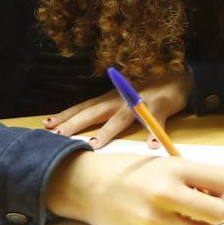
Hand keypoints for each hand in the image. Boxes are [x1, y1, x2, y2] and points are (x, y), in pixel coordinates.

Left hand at [44, 71, 191, 148]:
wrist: (177, 78)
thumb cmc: (145, 93)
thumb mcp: (121, 100)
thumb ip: (105, 112)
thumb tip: (82, 128)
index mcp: (109, 99)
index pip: (82, 107)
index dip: (65, 116)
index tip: (46, 125)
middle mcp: (120, 99)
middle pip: (94, 112)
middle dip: (75, 124)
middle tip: (58, 136)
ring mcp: (140, 102)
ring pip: (122, 118)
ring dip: (107, 131)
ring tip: (94, 145)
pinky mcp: (161, 106)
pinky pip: (157, 122)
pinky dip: (154, 133)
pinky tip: (151, 146)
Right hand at [46, 150, 223, 224]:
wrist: (89, 187)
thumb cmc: (129, 172)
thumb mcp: (162, 163)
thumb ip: (191, 176)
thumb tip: (220, 195)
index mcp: (173, 168)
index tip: (213, 186)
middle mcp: (166, 194)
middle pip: (219, 212)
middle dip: (217, 210)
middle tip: (203, 205)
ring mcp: (157, 221)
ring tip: (189, 217)